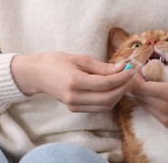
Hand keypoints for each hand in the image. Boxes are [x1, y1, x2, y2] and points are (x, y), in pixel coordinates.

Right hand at [11, 52, 131, 112]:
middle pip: (108, 98)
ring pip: (104, 106)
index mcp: (74, 81)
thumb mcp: (79, 59)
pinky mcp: (74, 109)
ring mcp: (73, 105)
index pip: (106, 83)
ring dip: (117, 95)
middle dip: (123, 87)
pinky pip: (97, 108)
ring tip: (122, 82)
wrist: (36, 74)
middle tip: (129, 76)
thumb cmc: (56, 62)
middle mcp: (74, 96)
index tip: (131, 69)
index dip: (122, 77)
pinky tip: (111, 89)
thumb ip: (101, 66)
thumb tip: (122, 67)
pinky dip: (108, 100)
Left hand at [130, 53, 167, 139]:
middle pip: (137, 94)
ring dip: (138, 91)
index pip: (141, 86)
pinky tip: (151, 91)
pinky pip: (148, 110)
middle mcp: (164, 107)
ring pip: (141, 103)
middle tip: (136, 70)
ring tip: (142, 79)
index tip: (136, 66)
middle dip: (133, 81)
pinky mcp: (166, 123)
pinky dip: (145, 99)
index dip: (134, 75)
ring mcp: (164, 117)